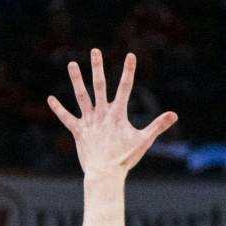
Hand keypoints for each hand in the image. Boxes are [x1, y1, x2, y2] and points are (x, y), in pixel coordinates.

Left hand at [47, 49, 175, 175]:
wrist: (105, 174)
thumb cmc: (125, 159)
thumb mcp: (144, 141)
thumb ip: (158, 125)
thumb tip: (174, 115)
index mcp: (117, 114)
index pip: (125, 88)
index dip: (129, 71)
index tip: (130, 55)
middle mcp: (102, 114)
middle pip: (99, 86)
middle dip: (98, 67)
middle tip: (95, 51)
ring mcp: (89, 122)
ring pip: (81, 96)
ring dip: (76, 79)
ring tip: (72, 64)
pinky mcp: (79, 131)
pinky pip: (66, 118)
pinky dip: (58, 109)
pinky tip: (50, 98)